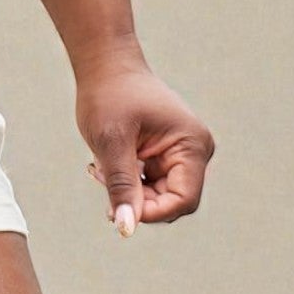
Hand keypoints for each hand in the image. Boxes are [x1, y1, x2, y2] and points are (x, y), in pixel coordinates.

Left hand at [75, 57, 214, 235]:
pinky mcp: (166, 154)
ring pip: (158, 194)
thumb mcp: (111, 142)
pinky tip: (104, 166)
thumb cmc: (108, 95)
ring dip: (128, 190)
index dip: (152, 212)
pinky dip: (128, 181)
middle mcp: (195, 151)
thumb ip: (121, 186)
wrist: (104, 65)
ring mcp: (182, 153)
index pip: (183, 199)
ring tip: (99, 168)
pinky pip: (151, 182)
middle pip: (171, 200)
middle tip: (100, 178)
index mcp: (192, 145)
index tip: (117, 210)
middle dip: (136, 199)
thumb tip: (126, 228)